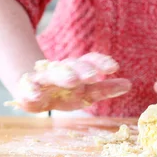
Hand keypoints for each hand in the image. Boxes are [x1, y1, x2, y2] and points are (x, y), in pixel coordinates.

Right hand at [8, 53, 130, 112]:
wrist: (33, 92)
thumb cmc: (65, 92)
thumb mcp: (87, 91)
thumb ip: (105, 88)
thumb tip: (129, 84)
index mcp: (77, 69)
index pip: (90, 61)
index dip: (101, 62)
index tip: (114, 67)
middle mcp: (61, 70)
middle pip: (72, 66)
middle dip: (83, 70)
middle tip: (93, 75)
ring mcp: (43, 79)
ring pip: (52, 74)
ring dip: (63, 76)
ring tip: (73, 81)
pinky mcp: (27, 89)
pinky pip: (28, 89)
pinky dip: (31, 91)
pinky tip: (36, 95)